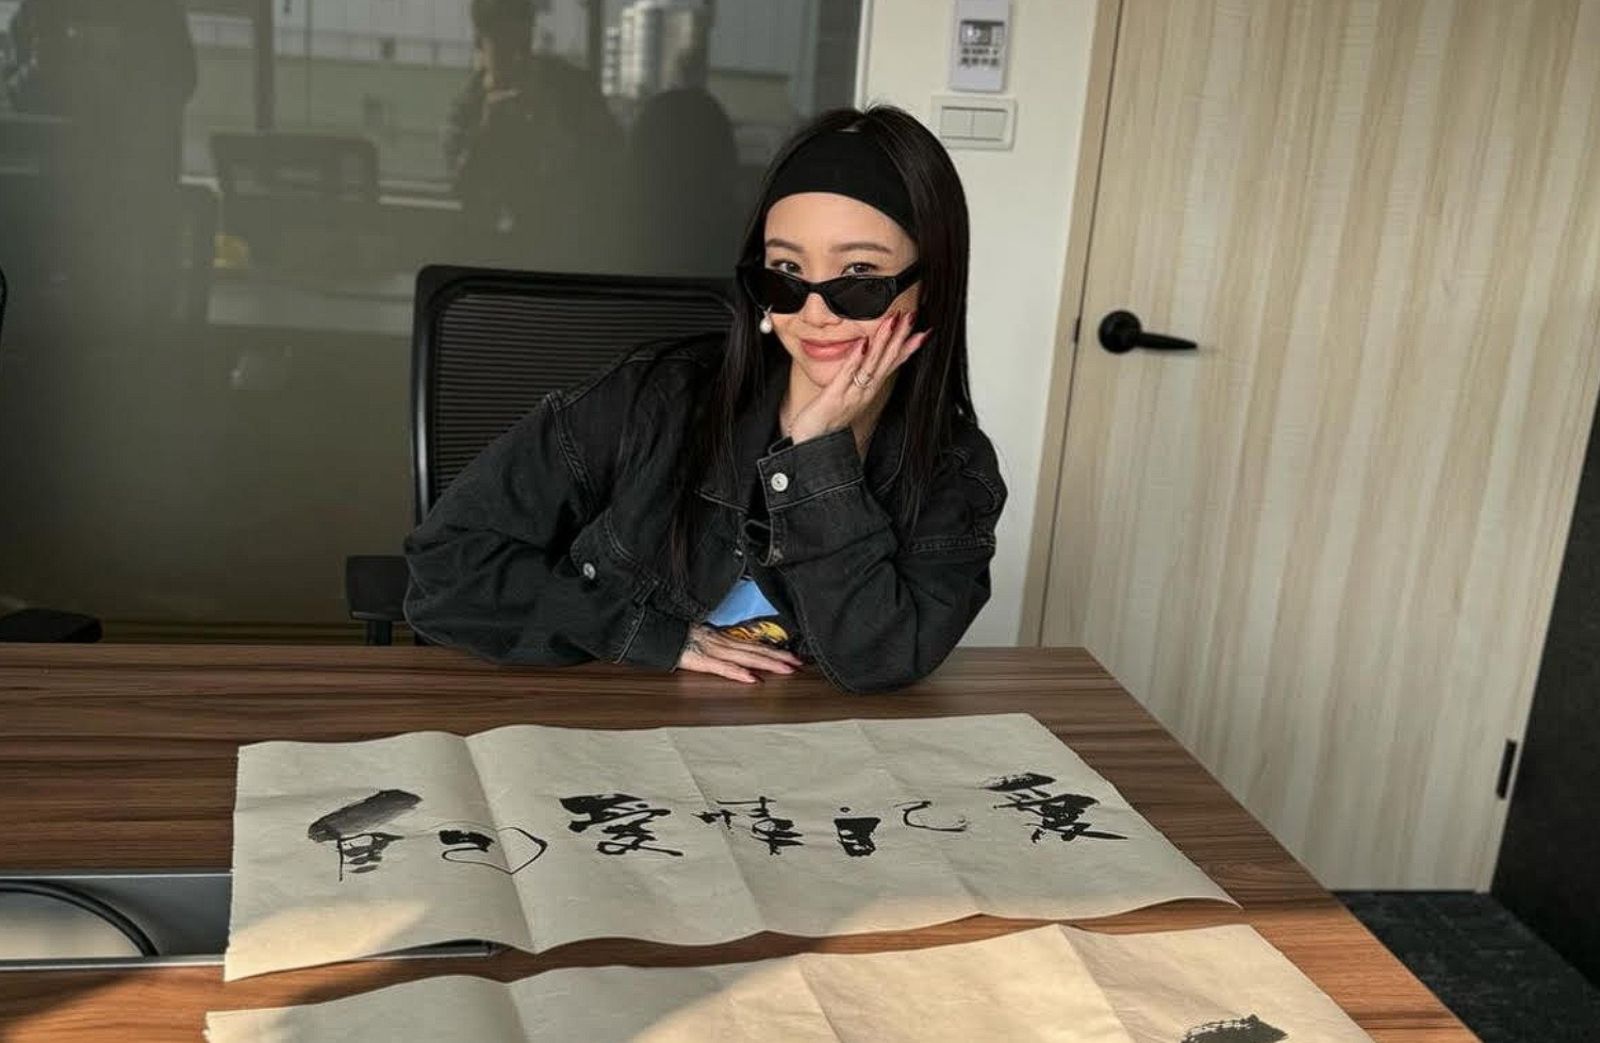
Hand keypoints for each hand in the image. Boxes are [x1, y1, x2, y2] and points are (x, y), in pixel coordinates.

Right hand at [677, 625, 802, 683]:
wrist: (654, 630)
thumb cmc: (675, 636)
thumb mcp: (699, 639)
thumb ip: (715, 646)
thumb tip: (731, 657)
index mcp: (722, 639)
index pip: (753, 645)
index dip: (773, 650)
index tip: (791, 656)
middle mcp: (721, 643)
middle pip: (755, 650)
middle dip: (779, 657)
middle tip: (799, 663)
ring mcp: (712, 650)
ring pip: (745, 657)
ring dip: (767, 663)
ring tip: (786, 669)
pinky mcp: (700, 660)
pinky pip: (722, 667)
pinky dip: (737, 673)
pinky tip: (752, 679)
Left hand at [786, 310, 928, 444]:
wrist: (814, 443)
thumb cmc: (828, 418)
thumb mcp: (849, 395)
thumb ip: (858, 378)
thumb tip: (865, 360)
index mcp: (869, 389)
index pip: (893, 364)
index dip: (908, 348)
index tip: (923, 331)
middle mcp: (865, 391)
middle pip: (887, 361)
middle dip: (900, 338)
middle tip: (911, 317)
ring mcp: (852, 393)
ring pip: (872, 365)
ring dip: (883, 342)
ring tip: (892, 322)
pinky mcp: (835, 396)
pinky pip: (848, 374)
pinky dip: (857, 358)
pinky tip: (863, 343)